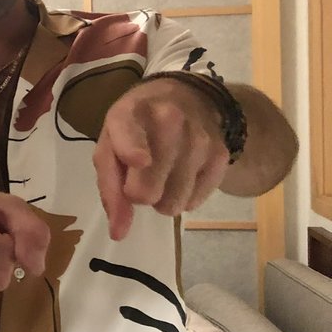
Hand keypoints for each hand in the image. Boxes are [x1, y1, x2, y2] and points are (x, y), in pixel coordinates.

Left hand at [94, 77, 227, 240]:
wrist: (188, 98)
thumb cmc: (136, 128)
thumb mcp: (110, 147)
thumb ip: (110, 189)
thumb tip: (119, 233)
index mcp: (130, 113)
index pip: (131, 133)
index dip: (133, 150)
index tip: (140, 160)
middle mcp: (168, 121)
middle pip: (149, 191)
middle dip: (140, 194)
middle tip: (141, 177)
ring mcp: (199, 138)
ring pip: (173, 203)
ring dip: (163, 197)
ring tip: (162, 174)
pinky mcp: (221, 155)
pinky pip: (195, 202)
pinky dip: (184, 196)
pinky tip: (181, 173)